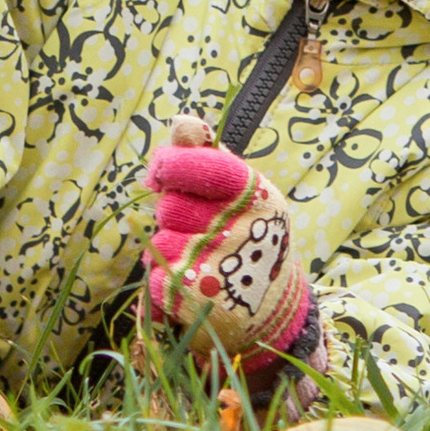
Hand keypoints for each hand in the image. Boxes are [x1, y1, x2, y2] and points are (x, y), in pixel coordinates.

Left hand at [143, 131, 309, 372]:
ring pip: (159, 244)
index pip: (200, 166)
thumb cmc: (247, 234)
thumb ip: (205, 155)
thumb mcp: (239, 192)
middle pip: (169, 208)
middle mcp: (241, 229)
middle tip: (196, 228)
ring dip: (168, 251)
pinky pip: (155, 281)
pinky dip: (163, 284)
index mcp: (255, 194)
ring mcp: (222, 268)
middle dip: (173, 216)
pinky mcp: (203, 304)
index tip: (161, 173)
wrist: (273, 308)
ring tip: (196, 258)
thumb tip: (181, 121)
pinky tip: (190, 285)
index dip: (171, 166)